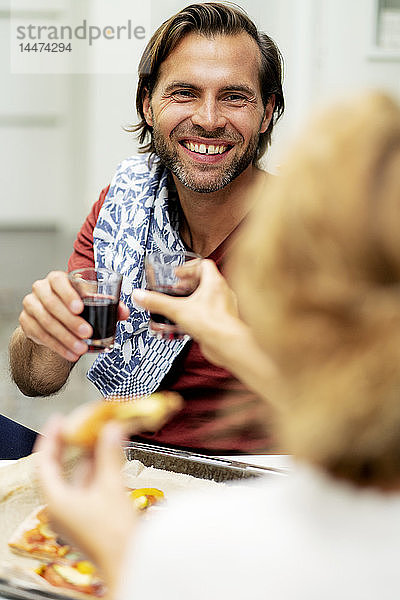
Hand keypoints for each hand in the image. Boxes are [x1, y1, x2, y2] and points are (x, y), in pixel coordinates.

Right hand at [19, 271, 129, 361]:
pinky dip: (57, 346)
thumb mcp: (92, 302)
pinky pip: (39, 335)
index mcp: (56, 279)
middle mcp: (40, 289)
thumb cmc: (76, 305)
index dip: (68, 294)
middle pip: (51, 304)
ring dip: (65, 337)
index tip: (80, 308)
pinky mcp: (26, 322)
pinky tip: (70, 354)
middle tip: (87, 333)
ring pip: (45, 321)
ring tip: (81, 348)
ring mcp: (31, 305)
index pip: (58, 281)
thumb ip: (110, 305)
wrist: (54, 316)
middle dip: (70, 321)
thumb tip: (124, 313)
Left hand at [35, 415, 135, 594]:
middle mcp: (61, 508)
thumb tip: (111, 429)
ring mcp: (76, 514)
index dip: (50, 438)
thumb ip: (109, 455)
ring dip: (90, 456)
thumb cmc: (115, 536)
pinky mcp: (90, 517)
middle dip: (73, 445)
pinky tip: (110, 455)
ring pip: (78, 477)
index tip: (59, 420)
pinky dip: (99, 469)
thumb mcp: (111, 487)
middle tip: (82, 424)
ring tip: (101, 434)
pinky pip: (90, 486)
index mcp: (56, 502)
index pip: (45, 464)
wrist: (130, 564)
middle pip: (61, 469)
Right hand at [132, 259, 241, 366]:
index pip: (203, 265)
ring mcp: (224, 307)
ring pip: (208, 297)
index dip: (188, 267)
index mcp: (215, 283)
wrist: (227, 344)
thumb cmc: (213, 324)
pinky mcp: (223, 321)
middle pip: (206, 280)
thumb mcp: (178, 310)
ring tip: (181, 305)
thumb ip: (157, 302)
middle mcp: (223, 292)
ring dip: (194, 299)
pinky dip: (198, 313)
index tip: (177, 274)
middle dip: (188, 284)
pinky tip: (188, 322)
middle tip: (177, 289)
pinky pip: (210, 312)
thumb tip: (140, 295)